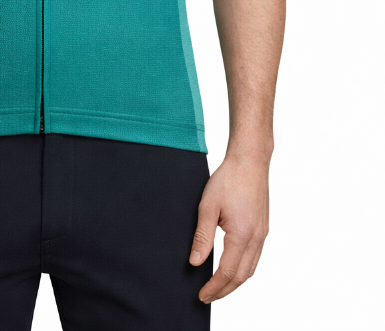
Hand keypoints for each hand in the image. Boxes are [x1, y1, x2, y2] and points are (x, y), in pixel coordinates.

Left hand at [189, 154, 269, 303]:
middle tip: (208, 297)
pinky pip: (255, 257)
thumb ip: (202, 237)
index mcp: (242, 235)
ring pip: (251, 269)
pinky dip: (244, 269)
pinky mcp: (263, 228)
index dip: (213, 287)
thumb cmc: (228, 179)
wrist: (250, 161)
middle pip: (241, 277)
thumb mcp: (208, 206)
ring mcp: (263, 234)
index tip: (201, 295)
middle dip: (224, 291)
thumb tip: (195, 262)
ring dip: (235, 282)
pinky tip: (233, 267)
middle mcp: (256, 238)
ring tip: (218, 287)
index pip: (227, 272)